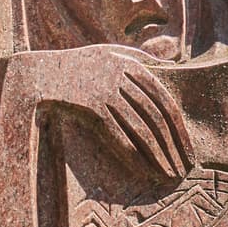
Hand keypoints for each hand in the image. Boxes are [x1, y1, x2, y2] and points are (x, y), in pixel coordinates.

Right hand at [0, 44, 189, 180]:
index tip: (188, 152)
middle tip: (183, 170)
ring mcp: (107, 93)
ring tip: (168, 175)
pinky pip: (118, 136)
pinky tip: (144, 170)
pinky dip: (133, 155)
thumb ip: (140, 56)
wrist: (39, 74)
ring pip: (141, 129)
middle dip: (173, 148)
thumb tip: (171, 62)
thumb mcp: (109, 51)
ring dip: (157, 156)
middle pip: (157, 118)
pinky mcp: (91, 108)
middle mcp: (123, 79)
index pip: (165, 102)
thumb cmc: (75, 64)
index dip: (180, 130)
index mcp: (132, 65)